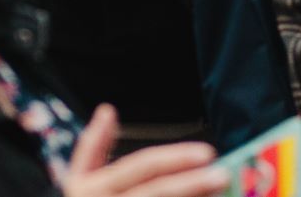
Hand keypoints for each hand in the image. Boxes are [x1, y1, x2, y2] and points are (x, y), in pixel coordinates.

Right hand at [62, 105, 225, 196]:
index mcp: (94, 187)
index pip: (143, 167)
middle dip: (193, 183)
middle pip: (158, 193)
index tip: (207, 152)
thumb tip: (107, 110)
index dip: (175, 158)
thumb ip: (92, 146)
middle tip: (223, 175)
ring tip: (222, 191)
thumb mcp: (77, 180)